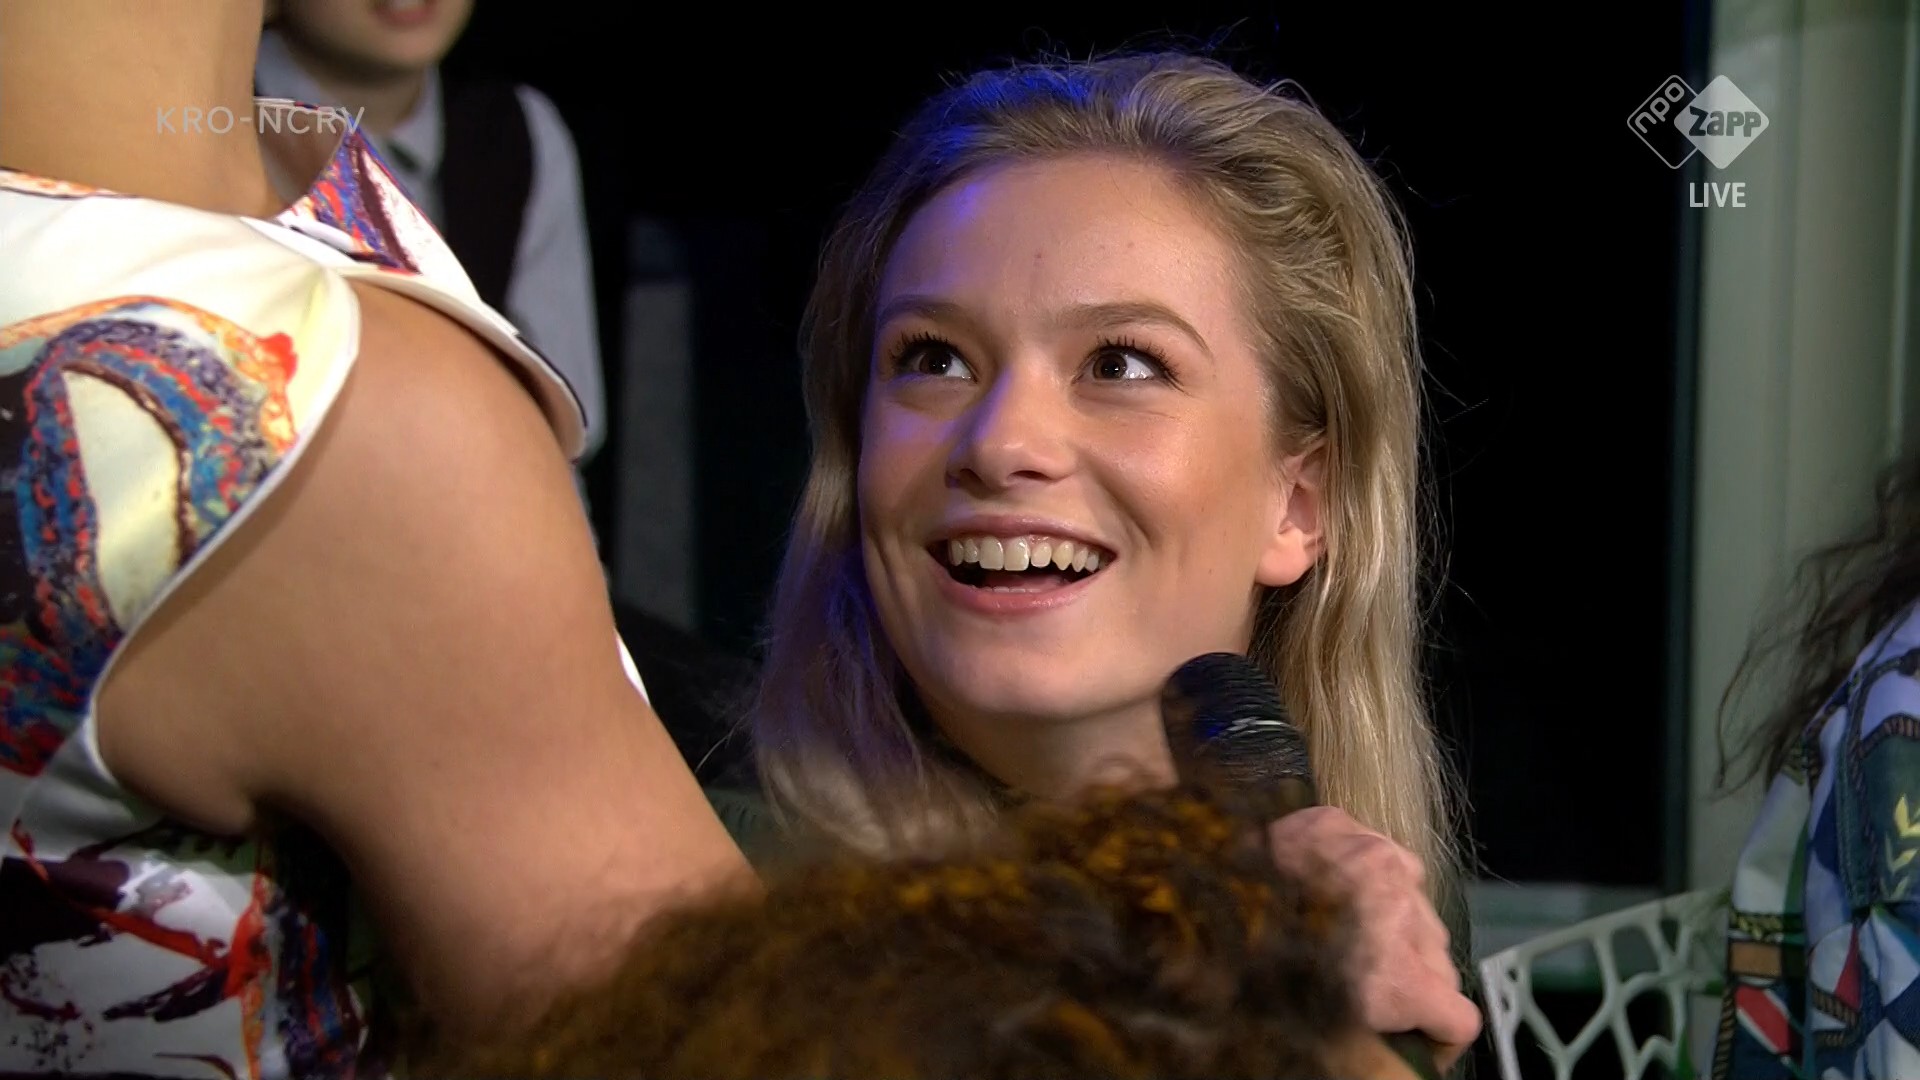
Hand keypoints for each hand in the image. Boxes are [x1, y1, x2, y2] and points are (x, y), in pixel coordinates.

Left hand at [1266, 806, 1481, 1071]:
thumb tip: (1393, 1050)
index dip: (1438, 1035)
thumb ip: (1373, 1027)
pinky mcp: (1342, 826)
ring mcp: (1374, 861)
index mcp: (1397, 975)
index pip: (1460, 1017)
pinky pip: (1385, 858)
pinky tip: (1336, 892)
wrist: (1188, 895)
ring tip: (1343, 935)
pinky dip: (1372, 877)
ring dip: (1392, 925)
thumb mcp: (1326, 1022)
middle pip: (1438, 958)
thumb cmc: (1246, 972)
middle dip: (1410, 976)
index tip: (1419, 1038)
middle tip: (1365, 985)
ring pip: (1416, 906)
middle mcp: (1399, 913)